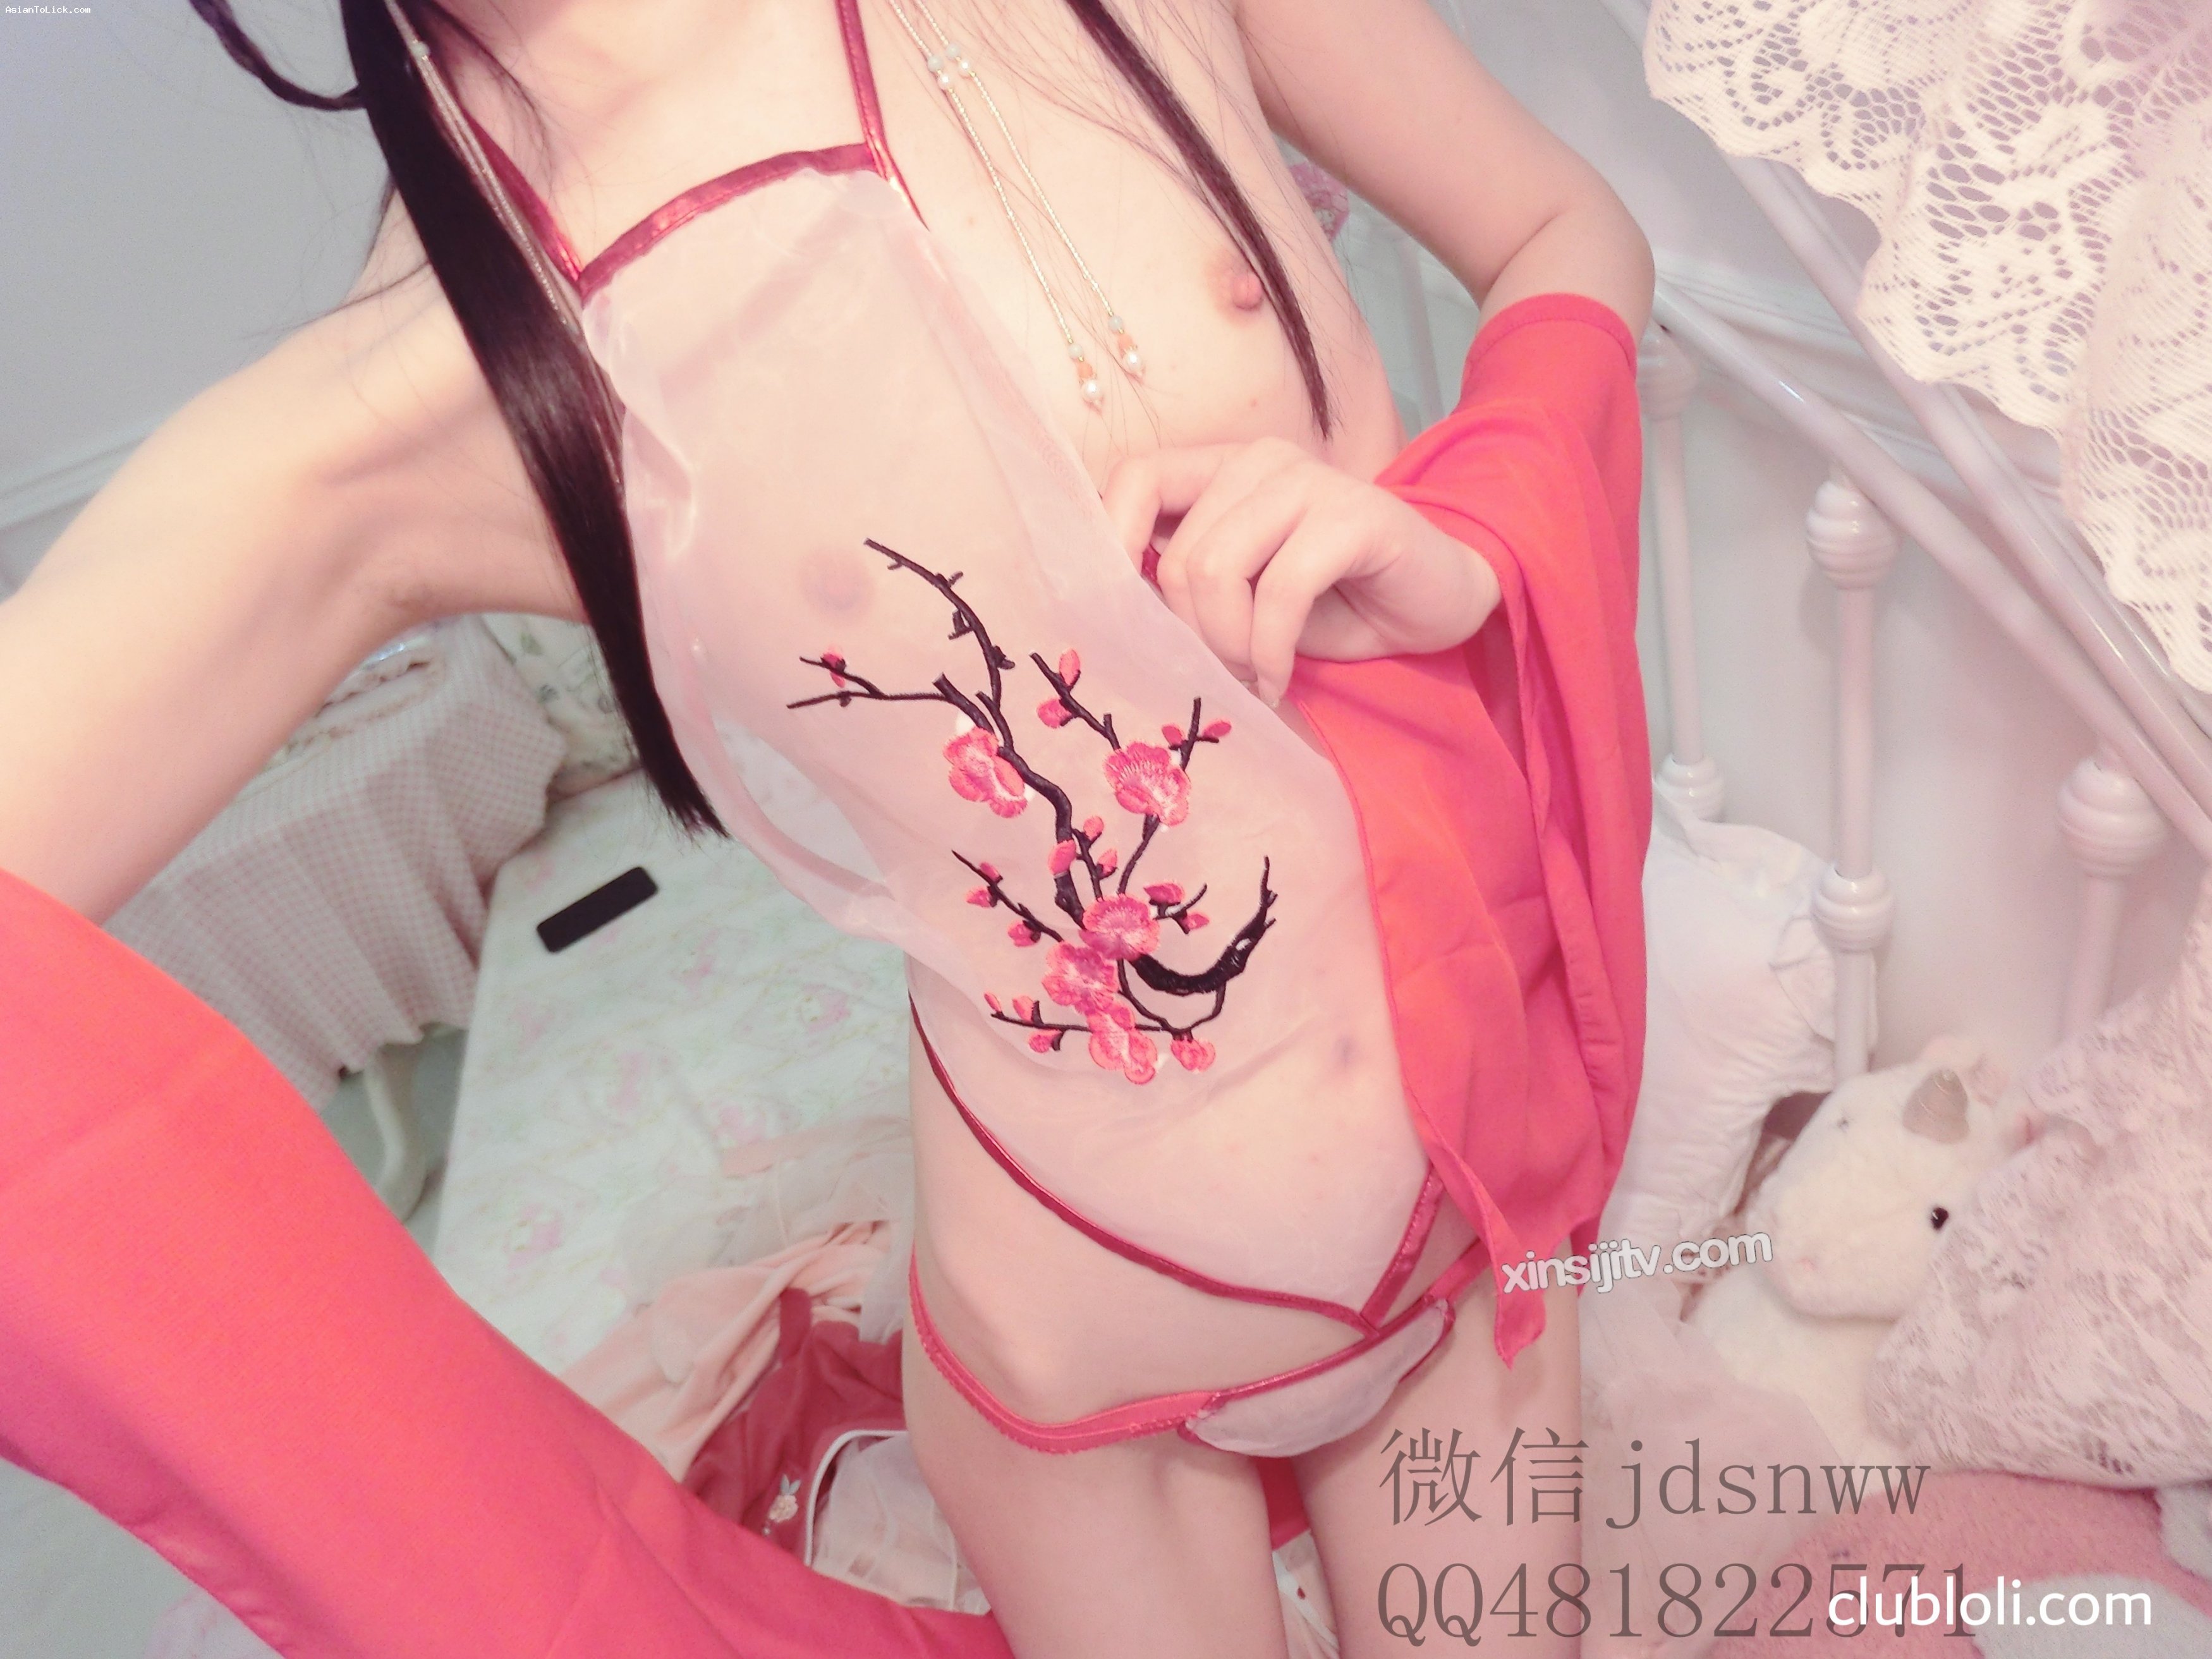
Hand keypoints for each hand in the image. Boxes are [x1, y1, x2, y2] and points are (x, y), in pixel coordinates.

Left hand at [1101, 438, 1500, 706]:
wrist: (1435, 604)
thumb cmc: (1332, 604)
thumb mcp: (1243, 595)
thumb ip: (1188, 585)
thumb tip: (1114, 615)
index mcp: (1224, 470)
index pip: (1138, 477)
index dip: (1112, 538)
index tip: (1120, 614)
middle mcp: (1261, 461)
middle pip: (1178, 551)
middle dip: (1192, 635)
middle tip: (1222, 677)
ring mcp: (1310, 480)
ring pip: (1217, 567)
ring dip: (1229, 645)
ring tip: (1253, 678)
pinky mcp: (1357, 514)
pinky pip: (1281, 588)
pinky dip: (1270, 649)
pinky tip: (1279, 675)